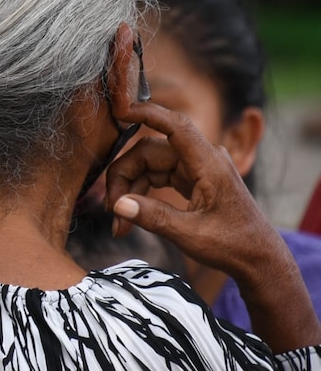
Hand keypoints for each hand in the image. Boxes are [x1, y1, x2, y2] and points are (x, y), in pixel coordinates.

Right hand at [105, 102, 276, 281]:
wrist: (258, 259)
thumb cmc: (234, 246)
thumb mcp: (191, 235)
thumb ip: (154, 217)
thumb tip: (118, 205)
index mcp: (209, 164)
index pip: (175, 126)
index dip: (146, 114)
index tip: (119, 110)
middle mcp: (202, 159)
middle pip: (148, 152)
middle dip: (124, 179)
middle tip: (112, 211)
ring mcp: (195, 168)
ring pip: (148, 165)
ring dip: (129, 191)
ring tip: (120, 224)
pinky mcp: (191, 179)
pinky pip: (156, 176)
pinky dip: (141, 195)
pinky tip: (130, 217)